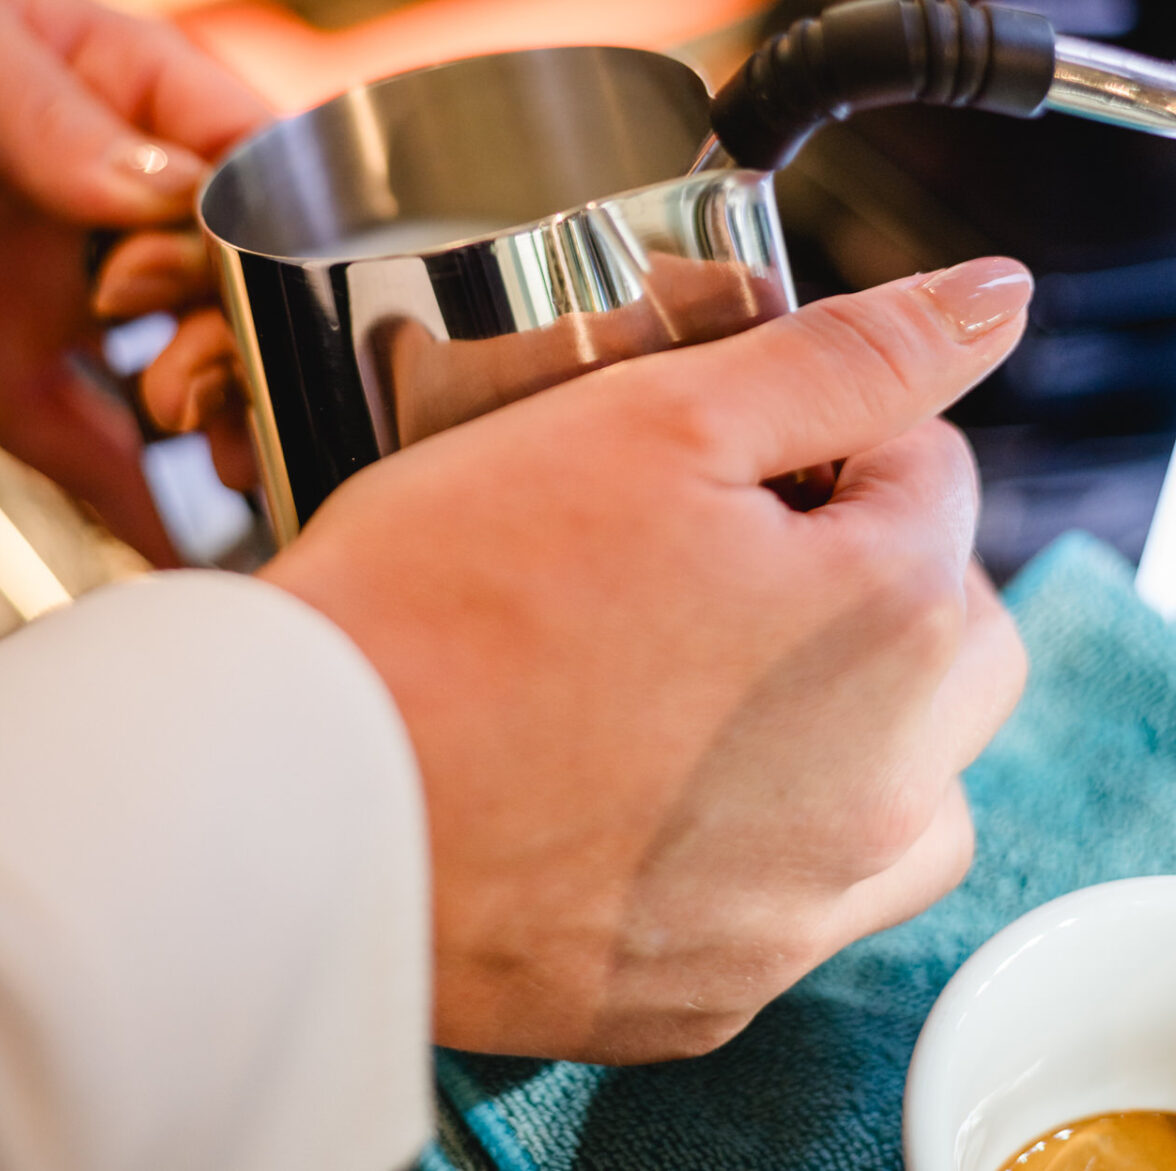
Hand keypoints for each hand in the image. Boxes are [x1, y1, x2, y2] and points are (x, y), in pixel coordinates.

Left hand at [0, 0, 267, 552]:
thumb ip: (57, 115)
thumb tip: (159, 192)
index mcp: (134, 98)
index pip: (258, 164)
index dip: (279, 228)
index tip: (256, 285)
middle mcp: (116, 207)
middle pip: (237, 284)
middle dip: (244, 337)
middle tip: (190, 379)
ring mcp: (65, 294)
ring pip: (185, 371)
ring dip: (225, 421)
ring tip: (235, 461)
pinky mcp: (7, 376)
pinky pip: (90, 448)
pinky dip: (141, 505)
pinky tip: (190, 549)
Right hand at [265, 256, 1031, 1063]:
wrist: (292, 801)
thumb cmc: (450, 597)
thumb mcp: (657, 420)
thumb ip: (846, 357)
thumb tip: (993, 299)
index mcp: (890, 623)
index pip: (931, 474)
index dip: (823, 434)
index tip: (721, 451)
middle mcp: (881, 787)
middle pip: (947, 628)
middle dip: (862, 564)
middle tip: (710, 542)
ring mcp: (799, 905)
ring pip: (904, 777)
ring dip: (845, 708)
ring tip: (695, 664)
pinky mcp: (714, 986)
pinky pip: (800, 892)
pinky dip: (763, 827)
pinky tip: (645, 778)